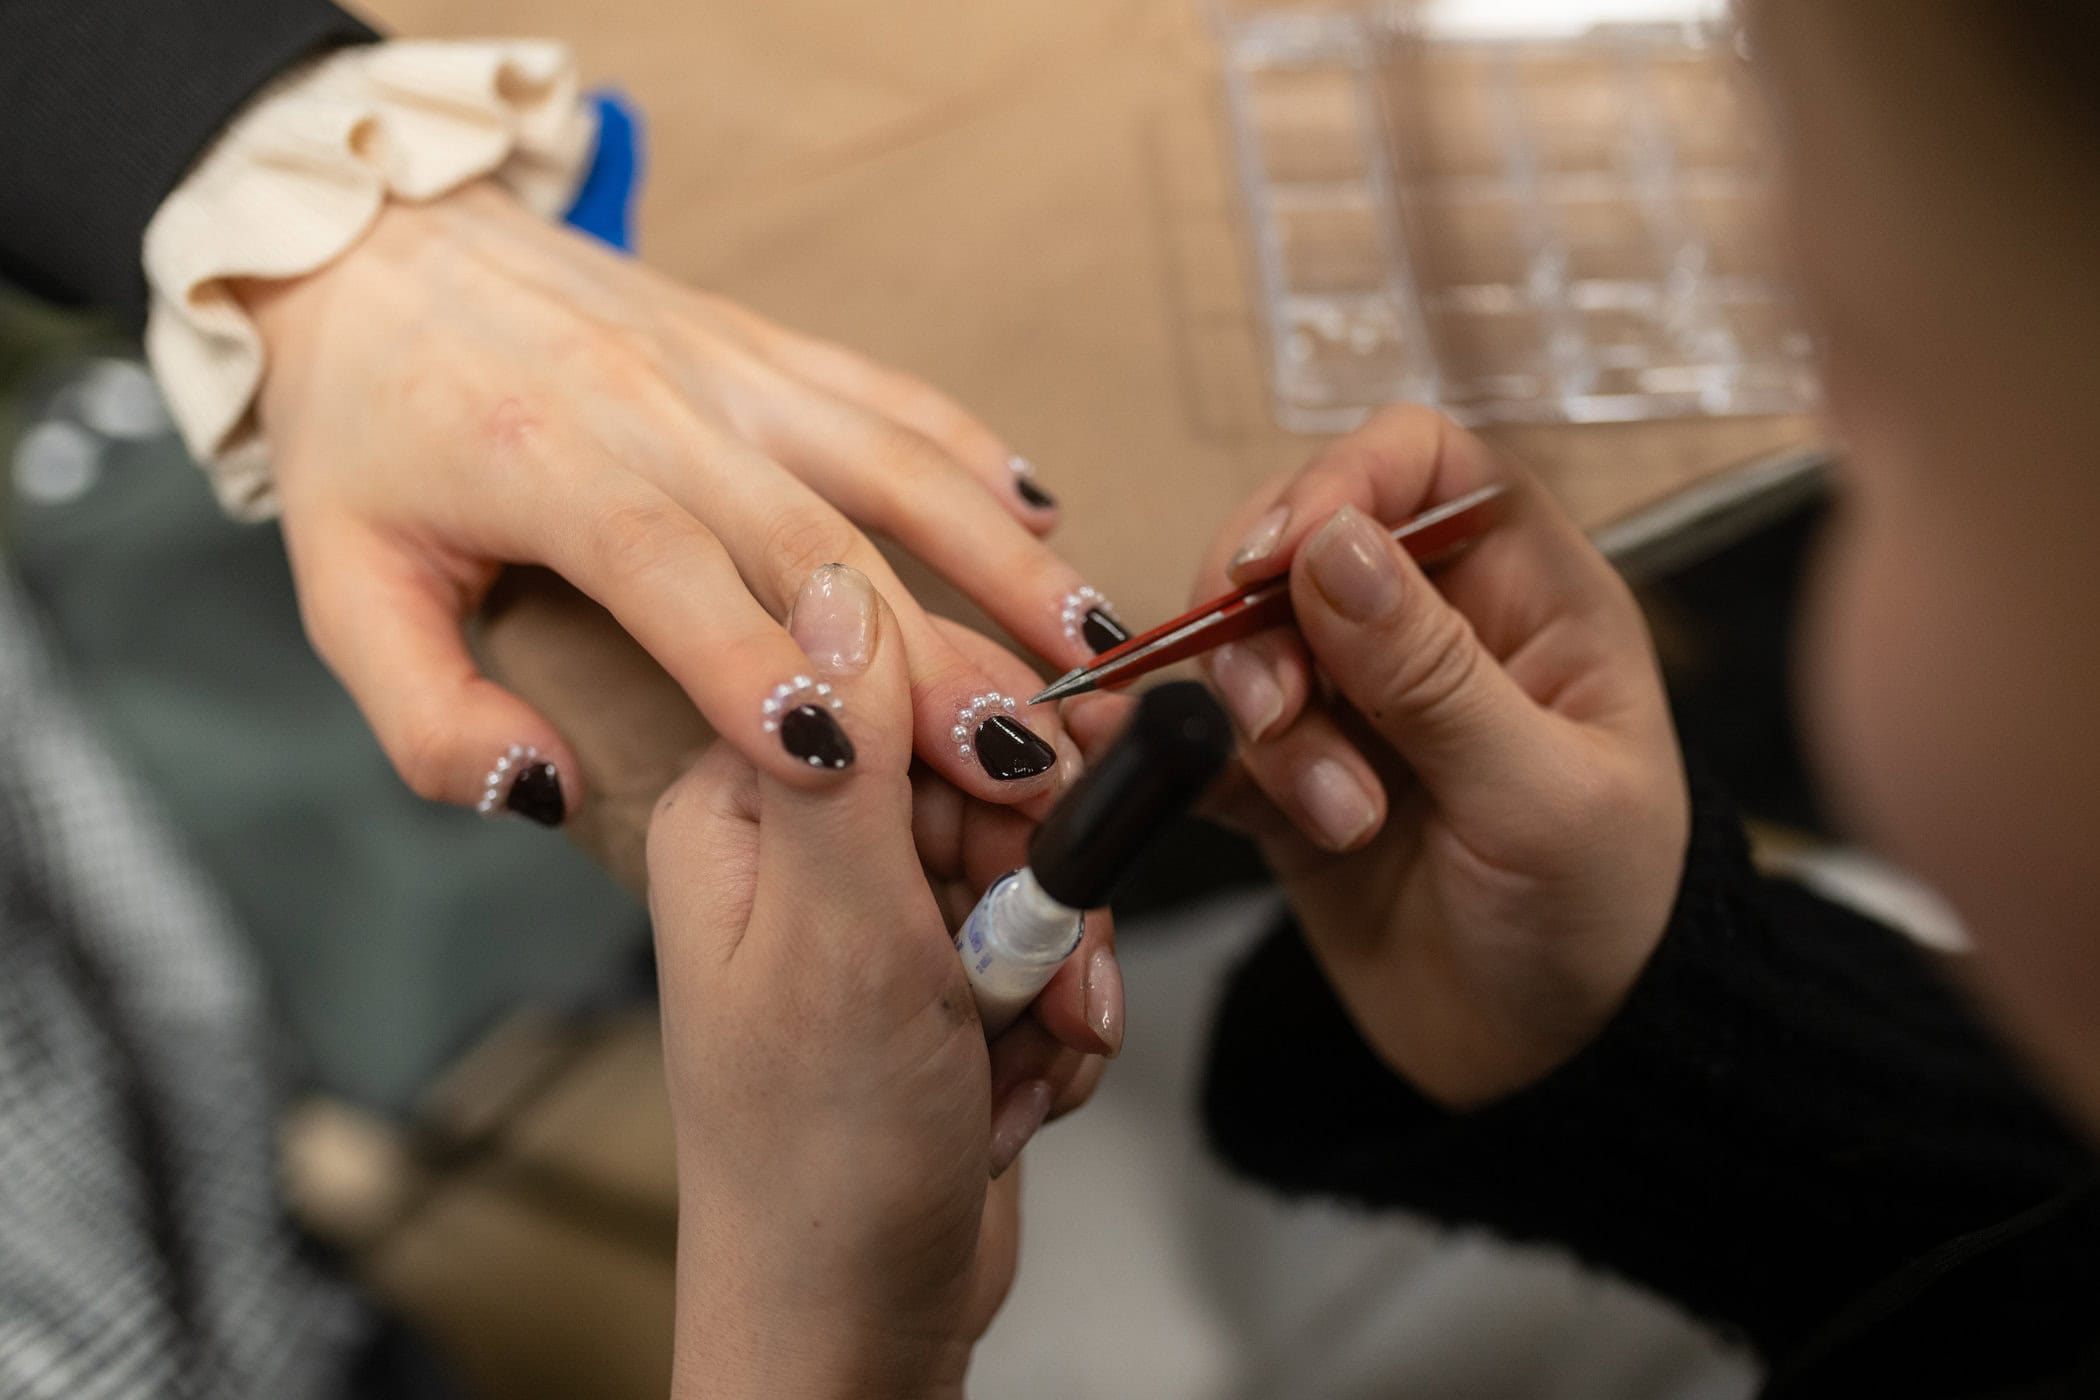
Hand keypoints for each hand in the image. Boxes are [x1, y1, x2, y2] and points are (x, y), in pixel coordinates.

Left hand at [239, 182, 1100, 824]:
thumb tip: (544, 796)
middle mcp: (662, 408)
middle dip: (927, 654)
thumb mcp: (344, 587)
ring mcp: (731, 367)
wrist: (382, 246)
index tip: (838, 761)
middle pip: (819, 539)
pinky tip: (1047, 515)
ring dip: (999, 556)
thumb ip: (429, 718)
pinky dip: (975, 453)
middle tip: (1015, 752)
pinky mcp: (767, 344)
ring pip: (891, 463)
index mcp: (550, 469)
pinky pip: (891, 396)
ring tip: (1087, 644)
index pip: (671, 571)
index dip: (754, 667)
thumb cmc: (370, 430)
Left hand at [648, 564, 1112, 1399]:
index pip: (888, 672)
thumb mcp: (843, 940)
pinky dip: (1061, 1011)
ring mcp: (877, 912)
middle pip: (985, 762)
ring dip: (1060, 960)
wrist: (856, 1328)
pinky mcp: (939, 973)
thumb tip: (836, 576)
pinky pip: (1048, 938)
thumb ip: (852, 758)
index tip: (1032, 798)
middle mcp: (806, 845)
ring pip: (1036, 855)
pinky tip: (1022, 1080)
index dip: (984, 729)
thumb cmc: (822, 1167)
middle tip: (1032, 963)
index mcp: (746, 807)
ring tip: (1023, 1047)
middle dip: (1038, 874)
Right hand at [1080, 408, 1687, 1107]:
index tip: (1283, 561)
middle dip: (1266, 623)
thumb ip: (1434, 673)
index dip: (1342, 484)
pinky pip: (1211, 737)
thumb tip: (1334, 544)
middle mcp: (1434, 627)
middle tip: (1279, 715)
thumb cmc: (1603, 923)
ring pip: (1245, 642)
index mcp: (1529, 593)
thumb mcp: (1541, 795)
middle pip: (1300, 544)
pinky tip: (1213, 800)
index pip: (1422, 464)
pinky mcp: (1292, 778)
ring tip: (1333, 817)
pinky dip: (1196, 762)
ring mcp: (1357, 703)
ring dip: (1256, 722)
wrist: (1558, 1068)